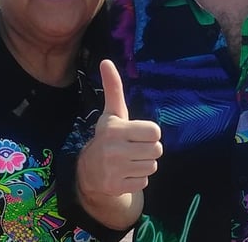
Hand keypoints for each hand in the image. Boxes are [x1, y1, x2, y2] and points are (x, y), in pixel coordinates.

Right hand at [77, 60, 162, 198]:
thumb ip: (113, 88)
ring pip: (152, 166)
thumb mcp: (112, 113)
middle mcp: (113, 149)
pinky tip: (125, 173)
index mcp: (114, 128)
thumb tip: (106, 61)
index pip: (155, 131)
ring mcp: (114, 170)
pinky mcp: (116, 186)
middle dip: (149, 149)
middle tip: (133, 148)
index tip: (136, 134)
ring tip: (129, 160)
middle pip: (157, 150)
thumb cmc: (108, 136)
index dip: (149, 133)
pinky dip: (138, 179)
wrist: (90, 170)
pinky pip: (144, 182)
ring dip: (144, 164)